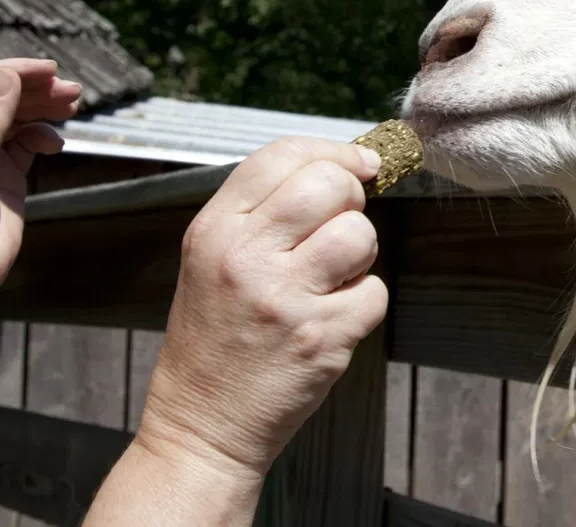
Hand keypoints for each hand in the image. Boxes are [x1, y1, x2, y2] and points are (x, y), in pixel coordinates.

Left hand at [0, 59, 79, 341]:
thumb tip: (6, 77)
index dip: (8, 72)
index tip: (46, 70)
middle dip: (33, 89)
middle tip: (70, 89)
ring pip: (16, 117)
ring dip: (43, 108)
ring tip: (73, 104)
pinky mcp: (5, 174)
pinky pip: (27, 142)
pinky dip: (45, 136)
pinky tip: (57, 143)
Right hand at [133, 137, 387, 485]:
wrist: (201, 426)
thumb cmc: (214, 337)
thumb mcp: (211, 260)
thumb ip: (262, 211)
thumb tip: (343, 166)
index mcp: (214, 231)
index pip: (282, 155)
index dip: (334, 151)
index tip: (361, 163)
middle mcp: (245, 258)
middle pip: (329, 184)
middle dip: (350, 198)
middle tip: (339, 226)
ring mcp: (284, 299)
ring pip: (359, 234)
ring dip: (359, 252)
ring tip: (332, 278)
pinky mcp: (321, 337)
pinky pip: (374, 292)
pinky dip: (363, 304)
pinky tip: (331, 320)